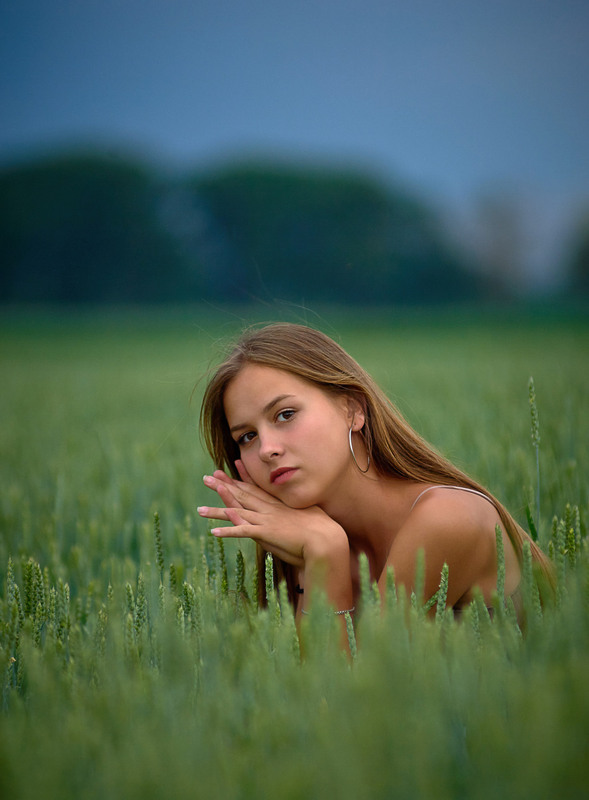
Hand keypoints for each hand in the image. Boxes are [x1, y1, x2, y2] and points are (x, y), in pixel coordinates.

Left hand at [197, 460, 347, 568]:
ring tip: (199, 510)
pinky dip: (228, 532)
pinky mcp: (266, 533)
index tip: (229, 467)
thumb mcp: (308, 516)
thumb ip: (297, 514)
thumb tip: (295, 515)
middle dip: (223, 486)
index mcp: (278, 504)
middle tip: (207, 478)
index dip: (240, 478)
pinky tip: (213, 533)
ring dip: (217, 511)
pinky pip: (243, 532)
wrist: (327, 538)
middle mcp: (269, 509)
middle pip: (241, 495)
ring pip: (236, 513)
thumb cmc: (322, 529)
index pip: (255, 488)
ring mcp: (266, 520)